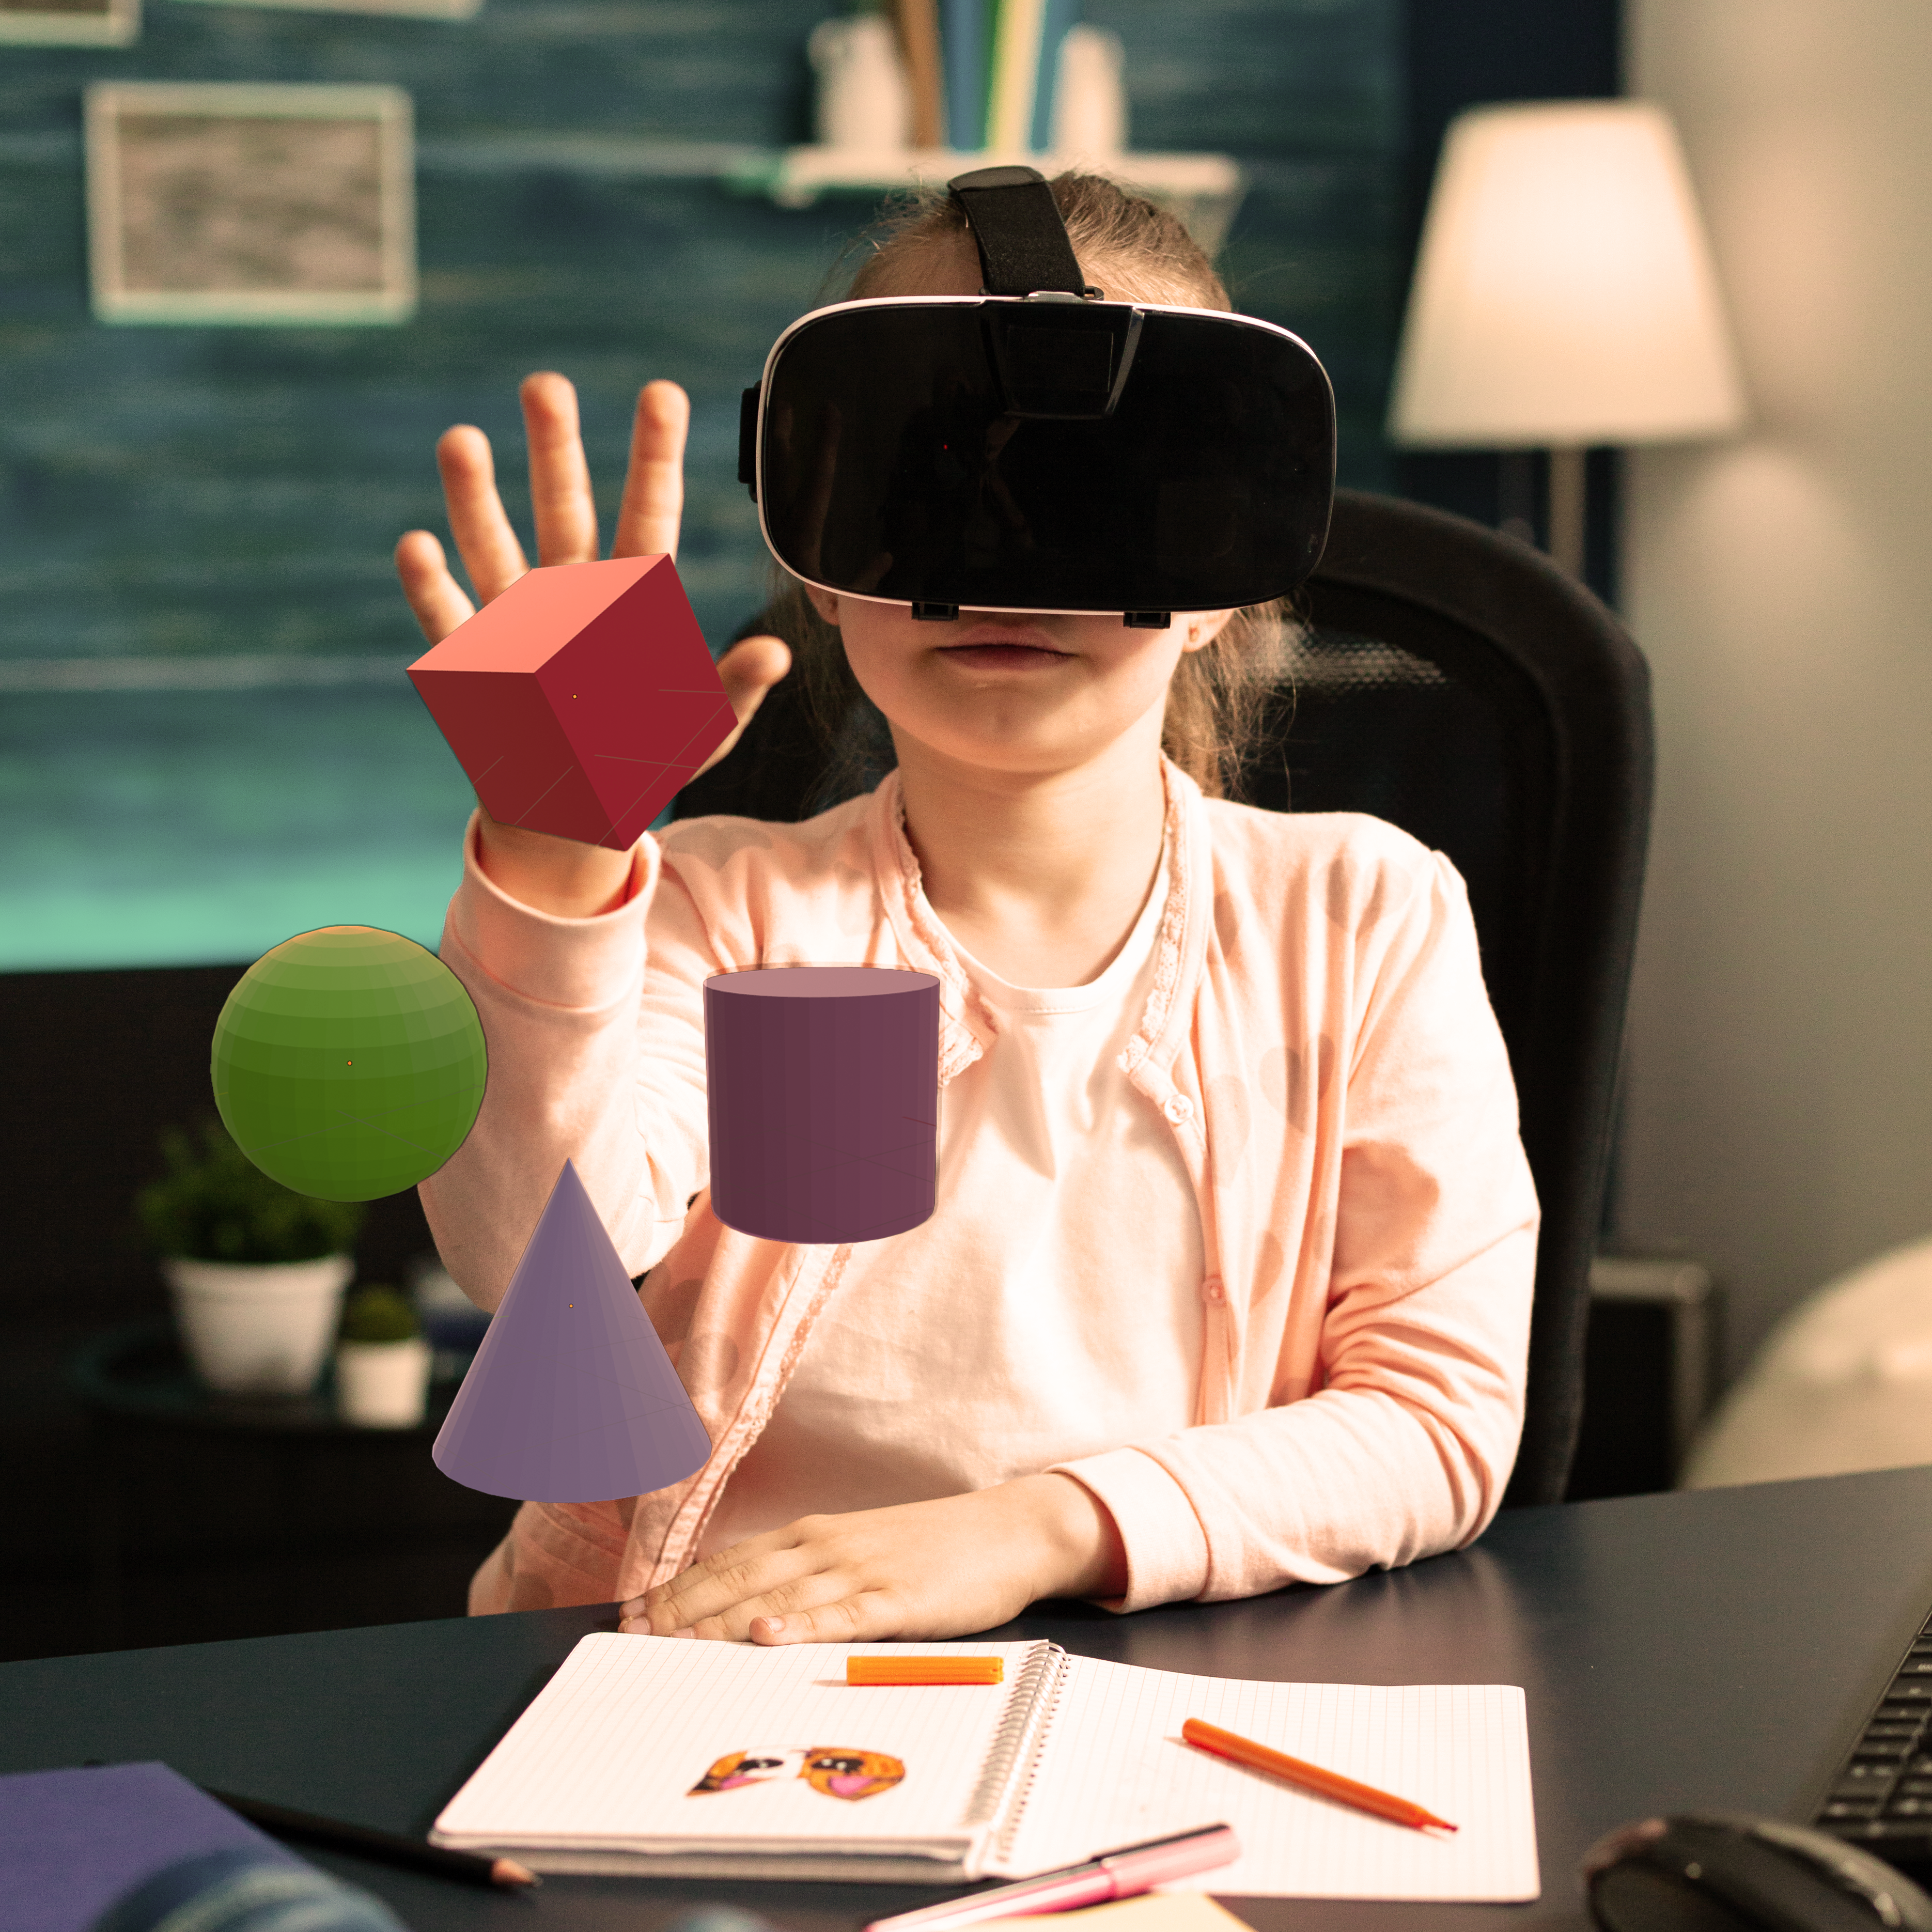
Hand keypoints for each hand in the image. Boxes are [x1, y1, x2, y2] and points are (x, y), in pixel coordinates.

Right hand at [394, 374, 791, 913]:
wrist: (576, 814)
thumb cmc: (644, 760)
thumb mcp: (700, 730)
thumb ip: (732, 689)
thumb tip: (777, 652)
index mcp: (633, 598)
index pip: (649, 513)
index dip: (655, 455)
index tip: (662, 393)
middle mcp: (572, 592)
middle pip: (564, 508)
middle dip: (554, 447)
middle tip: (545, 383)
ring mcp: (517, 622)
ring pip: (495, 545)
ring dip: (475, 496)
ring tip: (462, 439)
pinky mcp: (475, 665)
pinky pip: (450, 619)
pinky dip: (431, 586)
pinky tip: (417, 544)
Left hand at [617, 1475, 1127, 1643]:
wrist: (1008, 1530)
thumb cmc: (931, 1548)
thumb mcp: (859, 1551)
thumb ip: (805, 1575)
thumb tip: (746, 1605)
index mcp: (813, 1535)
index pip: (728, 1562)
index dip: (676, 1589)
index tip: (631, 1614)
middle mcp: (826, 1546)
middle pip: (738, 1579)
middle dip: (679, 1610)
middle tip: (628, 1636)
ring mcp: (861, 1570)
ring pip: (777, 1598)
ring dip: (719, 1621)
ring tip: (670, 1642)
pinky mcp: (899, 1599)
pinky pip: (841, 1615)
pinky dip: (800, 1625)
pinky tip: (767, 1636)